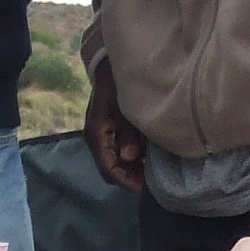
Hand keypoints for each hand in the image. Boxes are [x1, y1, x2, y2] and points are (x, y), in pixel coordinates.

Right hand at [83, 72, 146, 192]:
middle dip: (131, 176)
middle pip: (111, 169)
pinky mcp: (108, 130)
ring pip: (115, 162)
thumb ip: (127, 132)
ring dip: (132, 168)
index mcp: (96, 134)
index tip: (146, 187)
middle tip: (153, 180)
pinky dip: (132, 157)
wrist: (108, 63)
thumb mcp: (123, 106)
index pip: (109, 169)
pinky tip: (146, 155)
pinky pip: (118, 151)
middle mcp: (96, 138)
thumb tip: (131, 157)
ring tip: (152, 169)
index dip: (127, 181)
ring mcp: (101, 135)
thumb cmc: (117, 82)